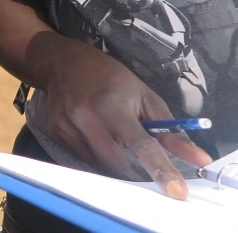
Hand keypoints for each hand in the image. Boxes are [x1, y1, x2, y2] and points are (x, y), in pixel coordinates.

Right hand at [42, 41, 212, 198]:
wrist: (63, 63)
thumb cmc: (110, 78)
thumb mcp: (145, 96)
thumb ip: (170, 130)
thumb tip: (198, 158)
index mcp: (114, 107)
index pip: (141, 145)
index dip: (160, 170)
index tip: (176, 191)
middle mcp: (87, 118)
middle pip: (118, 163)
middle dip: (135, 171)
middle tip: (143, 163)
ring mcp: (68, 127)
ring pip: (99, 165)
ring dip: (114, 163)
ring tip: (115, 141)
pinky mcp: (55, 133)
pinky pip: (82, 158)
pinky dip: (96, 156)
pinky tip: (97, 137)